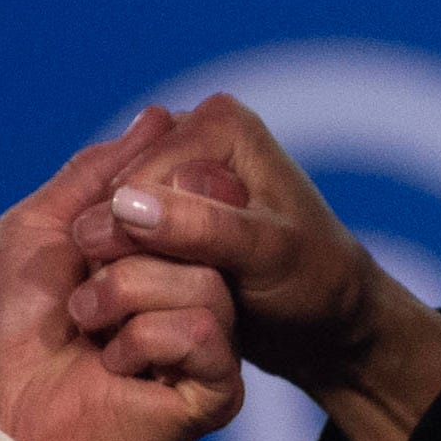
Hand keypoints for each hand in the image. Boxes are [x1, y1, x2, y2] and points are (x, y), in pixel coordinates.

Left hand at [0, 109, 244, 440]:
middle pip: (198, 228)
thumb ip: (99, 172)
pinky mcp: (215, 387)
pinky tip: (116, 364)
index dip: (137, 197)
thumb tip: (161, 115)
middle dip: (123, 244)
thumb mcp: (43, 225)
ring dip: (125, 293)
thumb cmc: (10, 324)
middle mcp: (187, 289)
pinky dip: (147, 337)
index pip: (186, 191)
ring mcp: (206, 340)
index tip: (85, 233)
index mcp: (154, 251)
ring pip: (204, 279)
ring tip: (89, 325)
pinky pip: (207, 329)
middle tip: (79, 275)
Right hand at [70, 94, 440, 440]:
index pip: (135, 178)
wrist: (330, 318)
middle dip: (120, 246)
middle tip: (141, 298)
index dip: (127, 234)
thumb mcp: (265, 255)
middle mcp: (192, 131)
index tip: (146, 284)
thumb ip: (200, 227)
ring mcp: (176, 166)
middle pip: (117, 190)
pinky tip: (143, 297)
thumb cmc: (315, 283)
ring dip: (117, 260)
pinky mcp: (166, 203)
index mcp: (219, 122)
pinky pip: (120, 232)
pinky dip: (124, 265)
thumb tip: (124, 205)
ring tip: (142, 301)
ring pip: (111, 213)